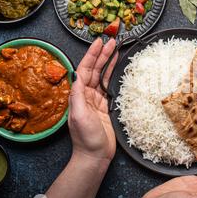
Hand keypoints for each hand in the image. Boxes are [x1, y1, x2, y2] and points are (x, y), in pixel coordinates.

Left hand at [68, 38, 117, 162]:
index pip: (84, 70)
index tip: (99, 43)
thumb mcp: (79, 116)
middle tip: (112, 41)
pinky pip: (110, 87)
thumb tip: (77, 76)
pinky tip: (119, 68)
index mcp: (78, 96)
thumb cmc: (86, 139)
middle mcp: (86, 95)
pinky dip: (114, 76)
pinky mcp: (106, 107)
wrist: (95, 156)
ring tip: (116, 49)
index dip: (92, 55)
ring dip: (109, 62)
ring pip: (103, 76)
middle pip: (94, 70)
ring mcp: (97, 100)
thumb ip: (78, 96)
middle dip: (102, 54)